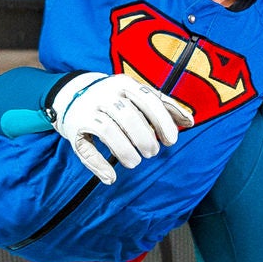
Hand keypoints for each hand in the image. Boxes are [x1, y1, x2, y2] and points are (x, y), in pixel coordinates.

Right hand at [49, 72, 193, 184]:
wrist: (72, 94)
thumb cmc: (115, 98)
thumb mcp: (136, 95)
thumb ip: (163, 106)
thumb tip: (190, 122)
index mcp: (124, 84)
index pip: (148, 99)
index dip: (162, 121)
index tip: (172, 141)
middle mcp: (105, 94)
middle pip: (128, 116)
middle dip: (144, 138)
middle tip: (152, 152)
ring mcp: (88, 110)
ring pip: (108, 130)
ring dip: (125, 151)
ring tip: (135, 162)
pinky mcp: (75, 127)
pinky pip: (86, 148)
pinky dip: (99, 165)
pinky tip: (111, 177)